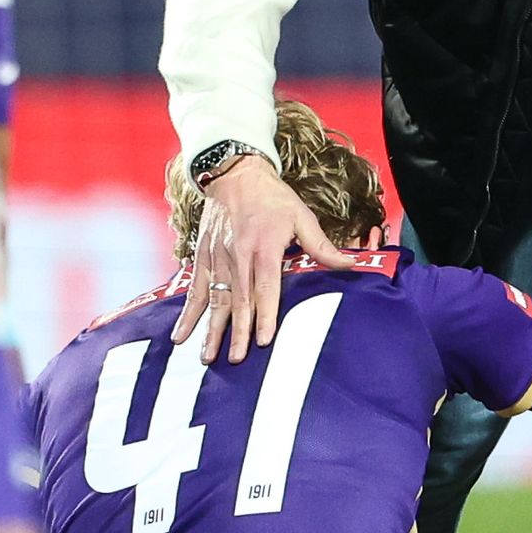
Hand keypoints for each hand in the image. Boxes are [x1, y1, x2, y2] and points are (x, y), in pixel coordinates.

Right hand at [173, 153, 368, 360]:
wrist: (234, 173)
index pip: (266, 287)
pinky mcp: (203, 256)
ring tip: (206, 357)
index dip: (265, 314)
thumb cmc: (272, 197)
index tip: (264, 340)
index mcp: (264, 246)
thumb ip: (322, 245)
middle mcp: (238, 254)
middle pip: (238, 299)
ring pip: (215, 299)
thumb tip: (350, 264)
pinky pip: (195, 289)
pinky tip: (180, 335)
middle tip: (236, 359)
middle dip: (237, 332)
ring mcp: (217, 256)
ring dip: (210, 329)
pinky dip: (188, 313)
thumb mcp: (302, 215)